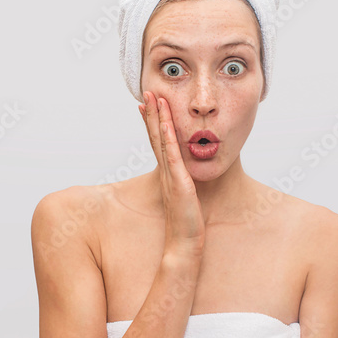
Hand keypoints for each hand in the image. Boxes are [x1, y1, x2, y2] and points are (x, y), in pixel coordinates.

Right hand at [139, 90, 204, 255]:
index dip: (152, 124)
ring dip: (156, 118)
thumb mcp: (188, 198)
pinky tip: (165, 122)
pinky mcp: (178, 182)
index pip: (158, 143)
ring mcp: (170, 176)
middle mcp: (166, 172)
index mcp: (168, 174)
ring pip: (161, 141)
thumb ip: (187, 184)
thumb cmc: (188, 225)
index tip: (148, 106)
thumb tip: (191, 176)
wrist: (185, 245)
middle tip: (146, 93)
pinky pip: (171, 155)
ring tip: (153, 98)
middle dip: (151, 114)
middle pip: (155, 137)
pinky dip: (166, 137)